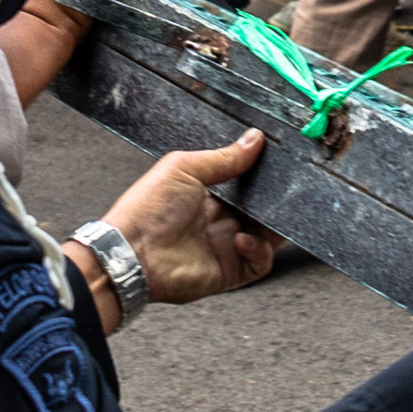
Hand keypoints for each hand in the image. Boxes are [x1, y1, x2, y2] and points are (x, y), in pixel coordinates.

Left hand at [98, 127, 281, 304]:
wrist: (131, 252)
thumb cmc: (146, 210)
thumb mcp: (184, 168)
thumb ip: (223, 157)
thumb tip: (253, 139)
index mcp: (209, 195)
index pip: (248, 186)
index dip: (262, 178)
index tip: (275, 167)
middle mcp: (220, 221)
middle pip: (262, 212)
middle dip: (275, 203)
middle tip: (281, 194)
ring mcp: (225, 247)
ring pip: (268, 238)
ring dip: (273, 227)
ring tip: (266, 217)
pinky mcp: (229, 272)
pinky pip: (260, 263)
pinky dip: (259, 251)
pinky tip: (242, 239)